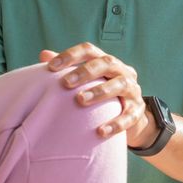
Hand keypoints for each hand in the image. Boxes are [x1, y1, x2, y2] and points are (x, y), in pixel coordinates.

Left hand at [40, 44, 155, 145]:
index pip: (89, 50)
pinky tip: (100, 131)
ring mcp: (133, 90)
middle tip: (65, 83)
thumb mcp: (87, 81)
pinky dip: (115, 123)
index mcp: (107, 61)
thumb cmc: (101, 94)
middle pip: (107, 63)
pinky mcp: (138, 111)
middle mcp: (123, 71)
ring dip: (100, 91)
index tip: (51, 67)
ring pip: (120, 85)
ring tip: (81, 100)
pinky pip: (129, 116)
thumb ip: (68, 69)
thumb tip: (44, 54)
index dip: (71, 56)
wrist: (130, 117)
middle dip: (86, 72)